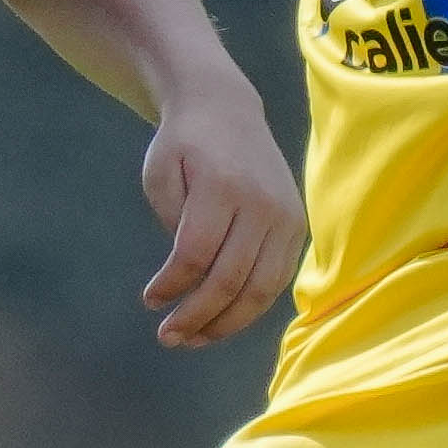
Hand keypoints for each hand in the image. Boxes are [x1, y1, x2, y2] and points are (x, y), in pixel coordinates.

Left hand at [132, 94, 300, 347]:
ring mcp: (286, 216)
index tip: (149, 301)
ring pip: (261, 289)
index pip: (195, 254)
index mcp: (222, 185)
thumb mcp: (160, 174)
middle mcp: (262, 203)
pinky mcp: (297, 226)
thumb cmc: (183, 144)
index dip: (171, 286)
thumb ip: (173, 224)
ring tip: (194, 339)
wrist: (226, 108)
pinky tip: (222, 320)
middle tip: (167, 337)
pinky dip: (250, 307)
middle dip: (196, 316)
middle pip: (230, 279)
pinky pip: (277, 280)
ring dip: (226, 323)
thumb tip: (187, 279)